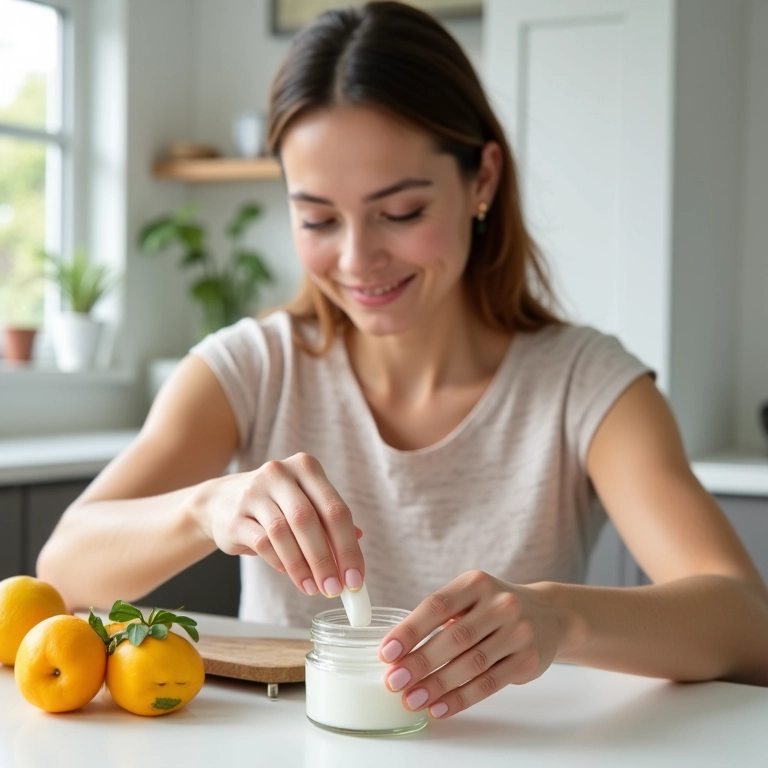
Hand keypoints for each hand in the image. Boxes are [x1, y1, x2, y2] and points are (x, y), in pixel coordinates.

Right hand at [192, 452, 363, 597]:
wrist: (220, 501)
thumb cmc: (275, 505)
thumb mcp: (305, 504)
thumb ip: (330, 522)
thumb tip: (358, 542)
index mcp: (306, 467)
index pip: (335, 509)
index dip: (348, 547)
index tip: (355, 578)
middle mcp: (281, 474)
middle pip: (309, 520)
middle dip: (325, 560)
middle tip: (335, 588)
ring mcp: (255, 492)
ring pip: (284, 533)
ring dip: (302, 566)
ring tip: (313, 588)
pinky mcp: (236, 515)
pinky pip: (263, 543)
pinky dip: (280, 563)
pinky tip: (292, 576)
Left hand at [378, 571, 563, 718]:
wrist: (549, 614)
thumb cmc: (494, 607)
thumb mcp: (471, 596)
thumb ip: (441, 616)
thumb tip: (397, 651)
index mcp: (476, 583)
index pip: (437, 606)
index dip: (410, 630)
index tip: (387, 652)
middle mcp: (500, 604)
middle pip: (454, 638)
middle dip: (420, 663)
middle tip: (394, 681)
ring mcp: (518, 632)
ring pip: (471, 664)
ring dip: (438, 685)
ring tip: (412, 699)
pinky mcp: (528, 660)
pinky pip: (489, 684)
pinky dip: (461, 698)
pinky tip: (440, 707)